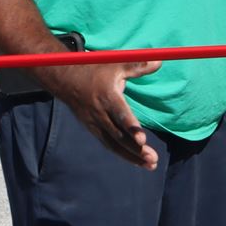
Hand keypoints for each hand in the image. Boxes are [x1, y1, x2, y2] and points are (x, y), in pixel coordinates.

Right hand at [42, 58, 160, 168]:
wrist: (66, 80)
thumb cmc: (96, 70)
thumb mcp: (116, 64)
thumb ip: (137, 66)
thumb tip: (159, 61)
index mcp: (107, 96)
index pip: (120, 115)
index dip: (131, 128)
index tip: (142, 140)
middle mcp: (100, 113)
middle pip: (118, 135)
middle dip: (135, 149)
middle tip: (153, 159)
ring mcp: (95, 123)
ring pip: (114, 144)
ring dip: (132, 156)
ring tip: (151, 165)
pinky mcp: (93, 129)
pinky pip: (109, 145)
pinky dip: (123, 154)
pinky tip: (137, 161)